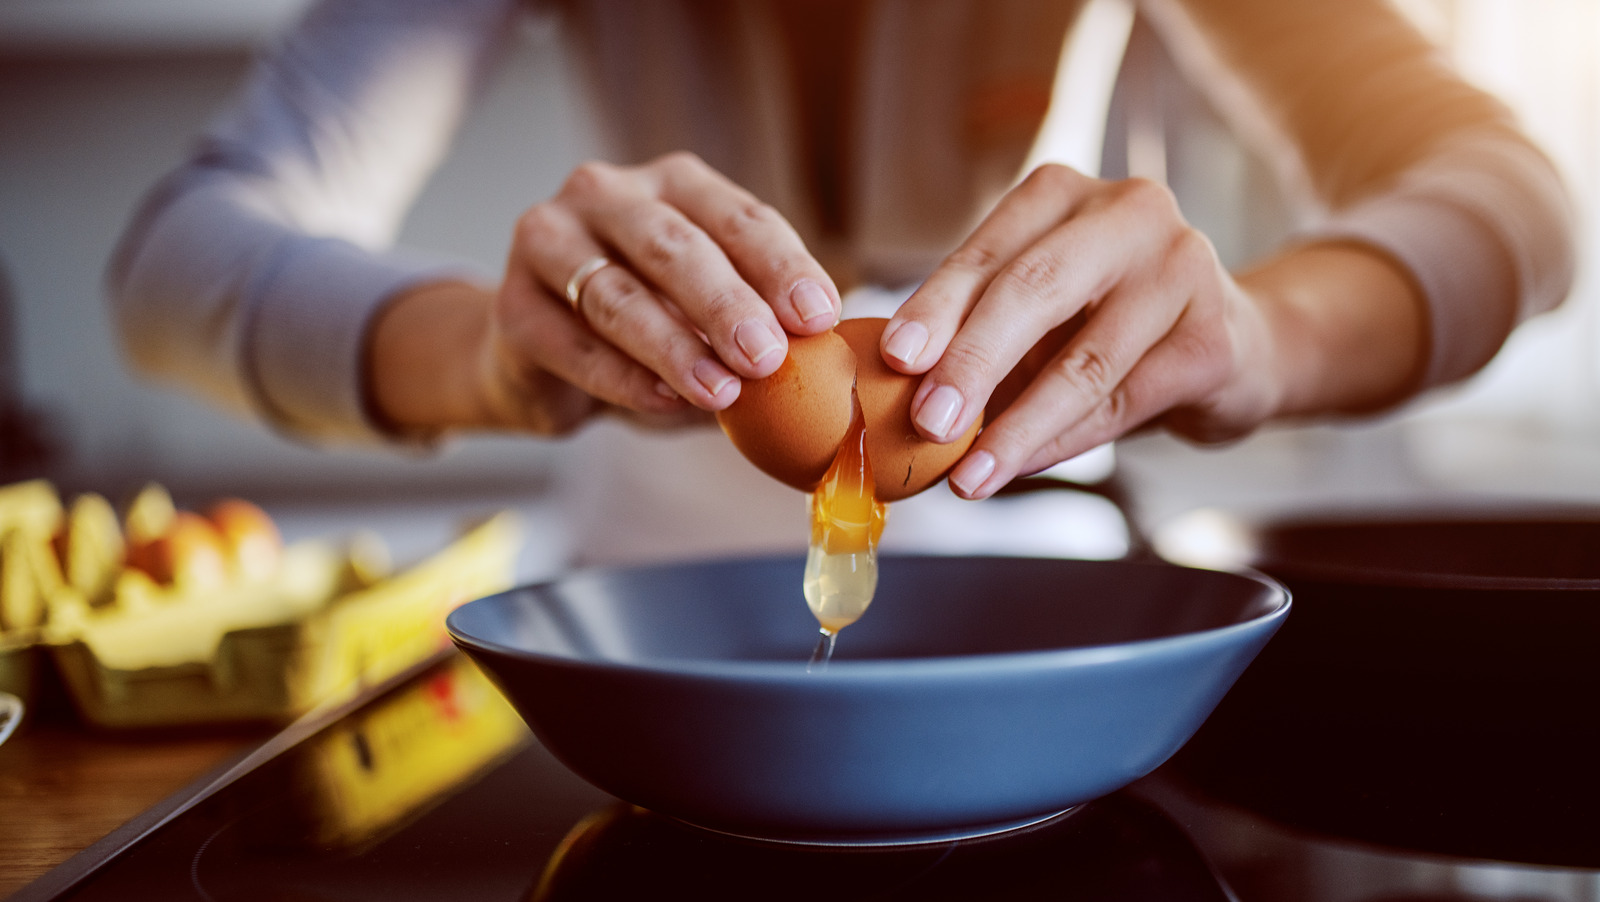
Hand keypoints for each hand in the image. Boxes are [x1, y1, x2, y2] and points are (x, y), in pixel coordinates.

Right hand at [368, 153, 843, 436]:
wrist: (540, 358)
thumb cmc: (648, 328)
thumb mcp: (710, 317)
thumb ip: (758, 327)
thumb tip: (825, 361)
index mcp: (674, 185)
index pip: (738, 217)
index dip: (782, 266)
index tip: (820, 317)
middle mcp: (606, 194)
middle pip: (673, 246)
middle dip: (727, 304)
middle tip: (768, 356)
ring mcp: (549, 240)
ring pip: (617, 295)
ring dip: (673, 347)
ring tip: (720, 393)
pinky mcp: (511, 303)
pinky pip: (571, 343)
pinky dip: (622, 378)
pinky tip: (664, 403)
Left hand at [877, 164, 1424, 499]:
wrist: (1231, 343)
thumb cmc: (1103, 322)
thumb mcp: (1037, 308)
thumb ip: (975, 331)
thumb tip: (893, 391)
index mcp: (1062, 193)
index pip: (987, 252)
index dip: (937, 307)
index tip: (893, 358)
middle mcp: (1128, 213)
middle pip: (1035, 291)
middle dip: (972, 362)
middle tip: (926, 422)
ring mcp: (1181, 269)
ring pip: (1083, 361)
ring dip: (1017, 426)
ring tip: (968, 477)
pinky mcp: (1213, 339)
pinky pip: (1123, 402)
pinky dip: (1064, 443)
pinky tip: (1021, 467)